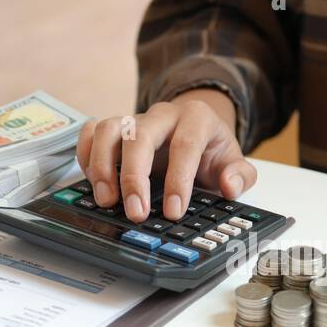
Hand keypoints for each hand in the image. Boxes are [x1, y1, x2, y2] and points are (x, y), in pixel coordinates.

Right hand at [77, 89, 255, 221]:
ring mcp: (134, 119)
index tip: (173, 211)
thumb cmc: (210, 150)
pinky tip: (92, 182)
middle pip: (139, 136)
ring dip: (102, 166)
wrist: (195, 129)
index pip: (185, 146)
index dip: (178, 180)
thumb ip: (240, 175)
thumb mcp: (233, 161)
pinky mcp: (114, 128)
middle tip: (135, 212)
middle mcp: (161, 114)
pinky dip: (85, 155)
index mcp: (196, 118)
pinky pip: (91, 132)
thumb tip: (229, 185)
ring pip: (108, 129)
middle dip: (133, 177)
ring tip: (106, 201)